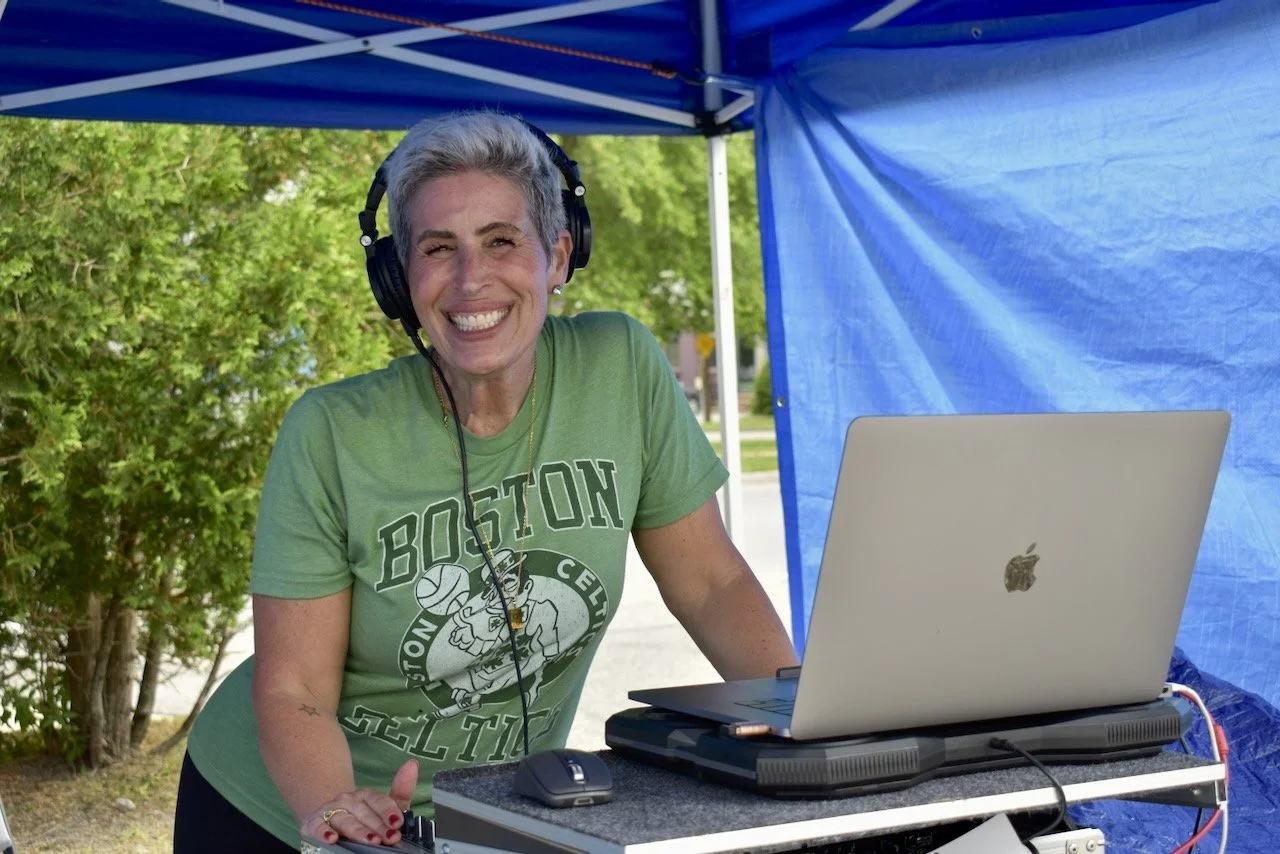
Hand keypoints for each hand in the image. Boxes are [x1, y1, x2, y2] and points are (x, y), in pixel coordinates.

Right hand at [302, 759, 417, 847]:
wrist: (328, 819)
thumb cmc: (362, 817)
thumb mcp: (383, 809)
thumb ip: (400, 792)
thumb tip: (412, 764)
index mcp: (366, 796)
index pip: (379, 801)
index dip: (389, 812)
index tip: (398, 823)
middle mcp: (348, 800)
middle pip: (364, 812)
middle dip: (378, 826)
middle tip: (389, 837)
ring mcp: (331, 810)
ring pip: (345, 819)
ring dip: (358, 830)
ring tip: (370, 840)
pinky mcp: (314, 823)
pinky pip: (317, 826)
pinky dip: (323, 832)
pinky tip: (331, 838)